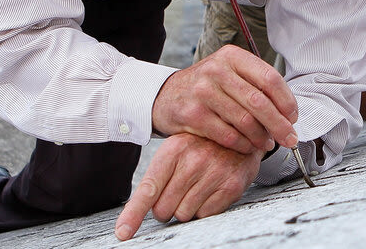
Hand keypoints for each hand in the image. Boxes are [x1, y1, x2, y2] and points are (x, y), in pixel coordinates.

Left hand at [114, 133, 261, 239]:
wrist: (242, 133)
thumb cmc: (201, 146)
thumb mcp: (176, 150)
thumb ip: (157, 177)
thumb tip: (136, 212)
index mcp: (173, 149)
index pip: (148, 189)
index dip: (134, 214)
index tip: (123, 232)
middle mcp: (193, 160)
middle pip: (164, 209)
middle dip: (166, 208)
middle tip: (178, 192)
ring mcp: (214, 172)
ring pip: (184, 214)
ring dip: (187, 208)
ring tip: (197, 188)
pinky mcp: (231, 185)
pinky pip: (205, 215)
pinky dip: (205, 208)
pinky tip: (211, 191)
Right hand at [152, 44, 298, 154]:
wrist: (165, 96)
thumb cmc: (206, 88)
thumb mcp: (229, 74)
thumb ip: (257, 86)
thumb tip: (289, 113)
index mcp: (232, 57)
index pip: (269, 78)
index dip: (286, 101)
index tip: (293, 117)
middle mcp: (217, 70)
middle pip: (259, 102)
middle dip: (279, 125)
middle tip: (289, 138)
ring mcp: (202, 92)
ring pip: (245, 121)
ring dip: (261, 138)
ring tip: (267, 144)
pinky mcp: (192, 114)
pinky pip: (227, 135)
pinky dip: (242, 145)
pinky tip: (247, 147)